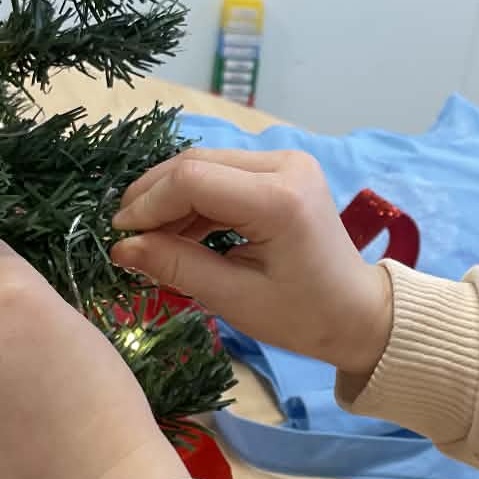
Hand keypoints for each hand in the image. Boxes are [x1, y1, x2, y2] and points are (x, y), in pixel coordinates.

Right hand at [110, 150, 392, 376]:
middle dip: (152, 197)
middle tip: (125, 236)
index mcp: (279, 200)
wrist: (358, 313)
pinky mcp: (283, 169)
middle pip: (195, 164)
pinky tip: (177, 231)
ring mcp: (286, 162)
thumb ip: (177, 267)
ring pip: (205, 164)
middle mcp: (285, 165)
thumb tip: (121, 247)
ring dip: (171, 197)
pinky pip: (224, 173)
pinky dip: (195, 199)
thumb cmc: (303, 316)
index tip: (119, 236)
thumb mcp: (234, 299)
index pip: (192, 180)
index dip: (147, 204)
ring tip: (148, 238)